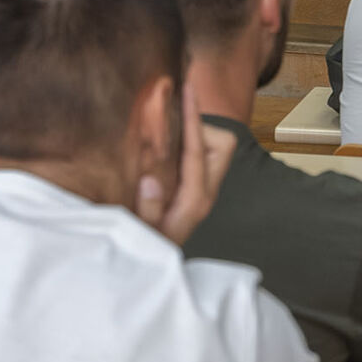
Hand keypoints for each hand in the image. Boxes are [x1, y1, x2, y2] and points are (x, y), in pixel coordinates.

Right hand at [135, 84, 235, 246]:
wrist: (149, 270)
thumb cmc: (144, 247)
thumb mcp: (141, 233)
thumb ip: (147, 208)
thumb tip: (150, 178)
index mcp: (194, 202)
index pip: (197, 151)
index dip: (192, 119)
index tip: (186, 90)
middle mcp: (205, 192)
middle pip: (221, 144)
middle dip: (199, 126)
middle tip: (170, 116)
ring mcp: (203, 189)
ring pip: (210, 146)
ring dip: (190, 135)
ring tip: (161, 132)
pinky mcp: (195, 186)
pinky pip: (198, 153)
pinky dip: (185, 143)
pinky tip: (160, 147)